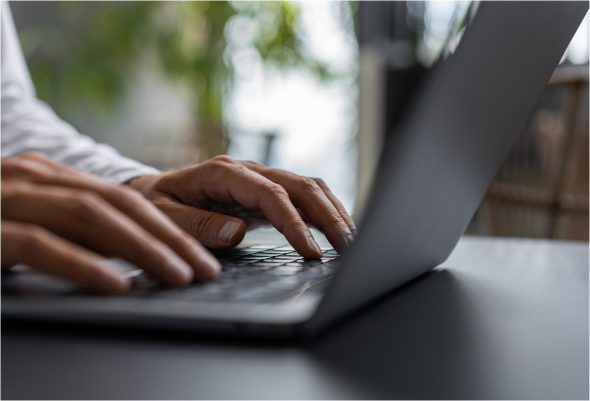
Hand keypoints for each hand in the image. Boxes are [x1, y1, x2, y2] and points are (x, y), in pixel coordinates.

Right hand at [0, 153, 219, 292]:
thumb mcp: (33, 221)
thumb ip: (74, 230)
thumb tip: (128, 257)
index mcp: (51, 176)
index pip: (125, 200)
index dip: (168, 229)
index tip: (200, 257)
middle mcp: (34, 177)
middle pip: (119, 206)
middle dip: (168, 240)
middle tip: (203, 270)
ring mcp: (6, 198)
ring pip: (90, 218)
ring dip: (141, 250)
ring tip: (177, 277)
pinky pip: (41, 245)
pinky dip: (82, 264)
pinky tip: (115, 286)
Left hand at [128, 156, 356, 257]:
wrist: (154, 192)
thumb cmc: (157, 204)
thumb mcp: (164, 216)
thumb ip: (197, 225)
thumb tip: (237, 232)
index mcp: (223, 172)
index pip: (271, 195)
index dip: (294, 223)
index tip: (311, 251)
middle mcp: (247, 170)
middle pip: (300, 185)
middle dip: (328, 215)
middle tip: (348, 247)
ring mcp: (259, 178)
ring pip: (308, 187)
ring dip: (332, 211)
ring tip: (351, 240)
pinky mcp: (266, 190)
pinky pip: (302, 196)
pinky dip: (323, 211)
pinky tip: (336, 229)